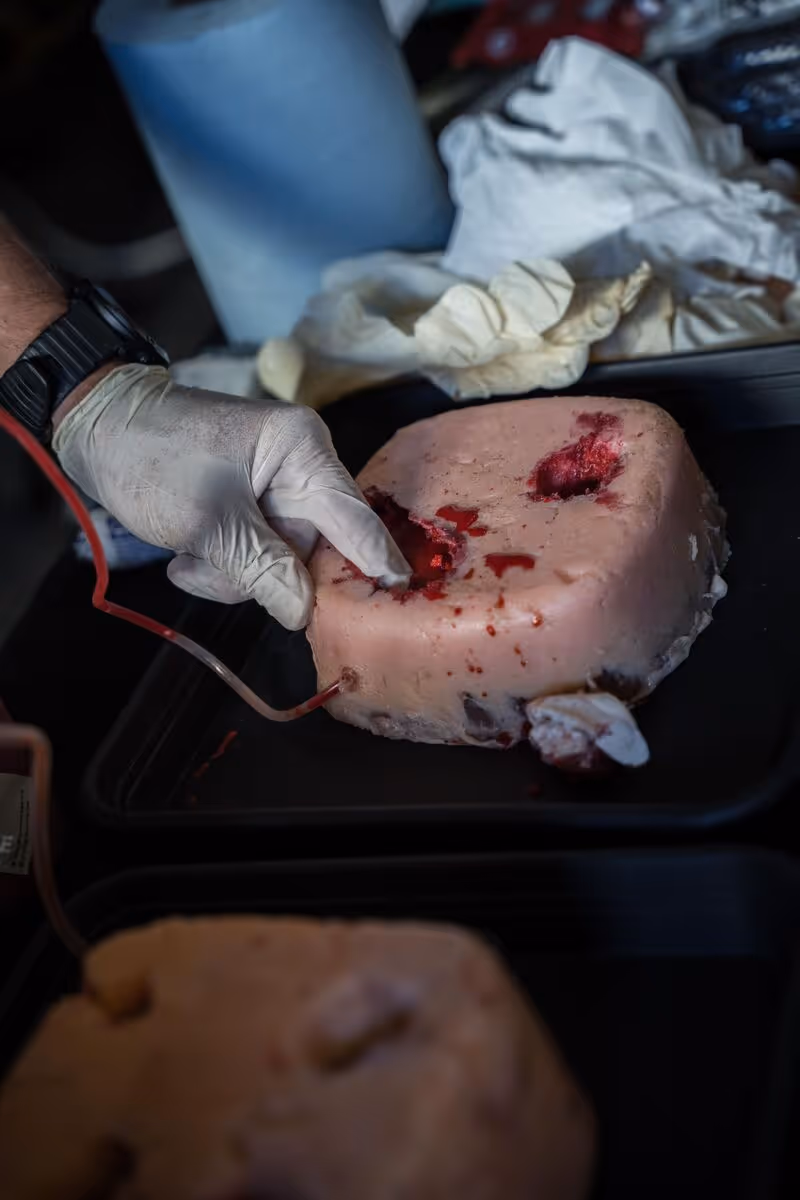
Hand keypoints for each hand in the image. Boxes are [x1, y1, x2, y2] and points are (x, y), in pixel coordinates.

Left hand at [53, 364, 409, 628]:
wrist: (94, 430)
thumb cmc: (151, 458)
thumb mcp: (208, 522)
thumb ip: (263, 570)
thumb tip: (305, 614)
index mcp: (303, 452)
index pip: (355, 519)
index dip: (377, 562)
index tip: (402, 597)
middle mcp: (301, 469)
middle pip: (314, 550)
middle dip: (266, 574)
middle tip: (216, 571)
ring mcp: (277, 490)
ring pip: (282, 562)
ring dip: (235, 576)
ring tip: (188, 559)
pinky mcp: (253, 508)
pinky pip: (257, 556)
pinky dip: (223, 566)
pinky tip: (186, 556)